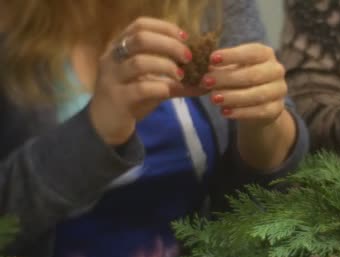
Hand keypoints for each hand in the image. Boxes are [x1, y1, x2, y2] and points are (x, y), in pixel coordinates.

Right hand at [88, 17, 206, 145]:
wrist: (106, 125)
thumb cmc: (131, 98)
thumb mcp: (154, 84)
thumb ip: (178, 80)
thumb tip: (208, 78)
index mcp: (120, 47)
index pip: (140, 25)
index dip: (165, 28)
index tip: (185, 38)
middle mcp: (112, 58)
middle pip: (141, 39)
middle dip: (169, 45)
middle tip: (188, 57)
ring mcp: (112, 77)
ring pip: (139, 62)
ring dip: (166, 66)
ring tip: (181, 75)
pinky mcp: (117, 98)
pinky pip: (140, 88)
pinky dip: (160, 86)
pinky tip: (170, 90)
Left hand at [201, 43, 295, 169]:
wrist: (258, 104)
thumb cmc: (241, 80)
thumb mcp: (232, 69)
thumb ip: (221, 67)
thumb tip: (202, 67)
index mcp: (266, 54)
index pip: (251, 52)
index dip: (232, 55)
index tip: (211, 59)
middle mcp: (276, 70)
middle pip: (252, 74)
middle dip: (227, 79)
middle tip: (206, 82)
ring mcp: (279, 90)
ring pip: (257, 94)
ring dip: (233, 97)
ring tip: (213, 99)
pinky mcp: (277, 109)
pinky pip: (259, 111)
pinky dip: (241, 112)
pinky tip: (224, 112)